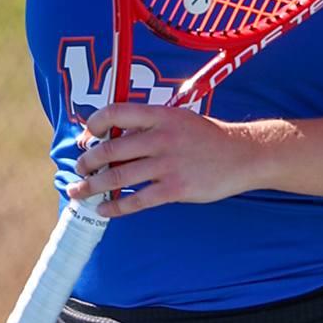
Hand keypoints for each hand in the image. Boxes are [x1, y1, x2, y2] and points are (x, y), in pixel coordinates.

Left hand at [63, 103, 265, 217]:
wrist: (244, 155)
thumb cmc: (206, 137)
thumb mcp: (177, 118)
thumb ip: (148, 125)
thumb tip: (113, 137)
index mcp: (159, 115)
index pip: (116, 112)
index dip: (94, 124)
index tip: (85, 136)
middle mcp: (160, 137)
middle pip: (111, 149)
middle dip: (87, 161)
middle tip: (78, 169)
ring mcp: (168, 164)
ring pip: (118, 176)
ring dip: (93, 186)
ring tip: (79, 192)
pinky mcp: (176, 189)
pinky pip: (138, 200)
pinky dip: (116, 207)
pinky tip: (104, 210)